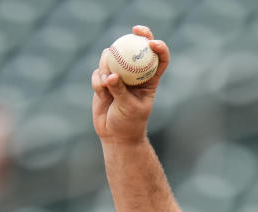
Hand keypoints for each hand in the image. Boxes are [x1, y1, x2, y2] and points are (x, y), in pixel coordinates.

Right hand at [91, 25, 169, 144]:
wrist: (115, 135)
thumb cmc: (129, 123)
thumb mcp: (129, 108)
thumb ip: (120, 91)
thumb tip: (112, 75)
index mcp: (150, 80)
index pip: (159, 59)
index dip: (159, 47)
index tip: (152, 42)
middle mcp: (135, 74)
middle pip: (136, 49)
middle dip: (137, 35)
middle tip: (133, 31)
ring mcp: (118, 76)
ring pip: (112, 58)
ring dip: (108, 66)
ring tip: (107, 84)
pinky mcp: (103, 81)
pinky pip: (98, 72)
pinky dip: (98, 80)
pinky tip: (101, 90)